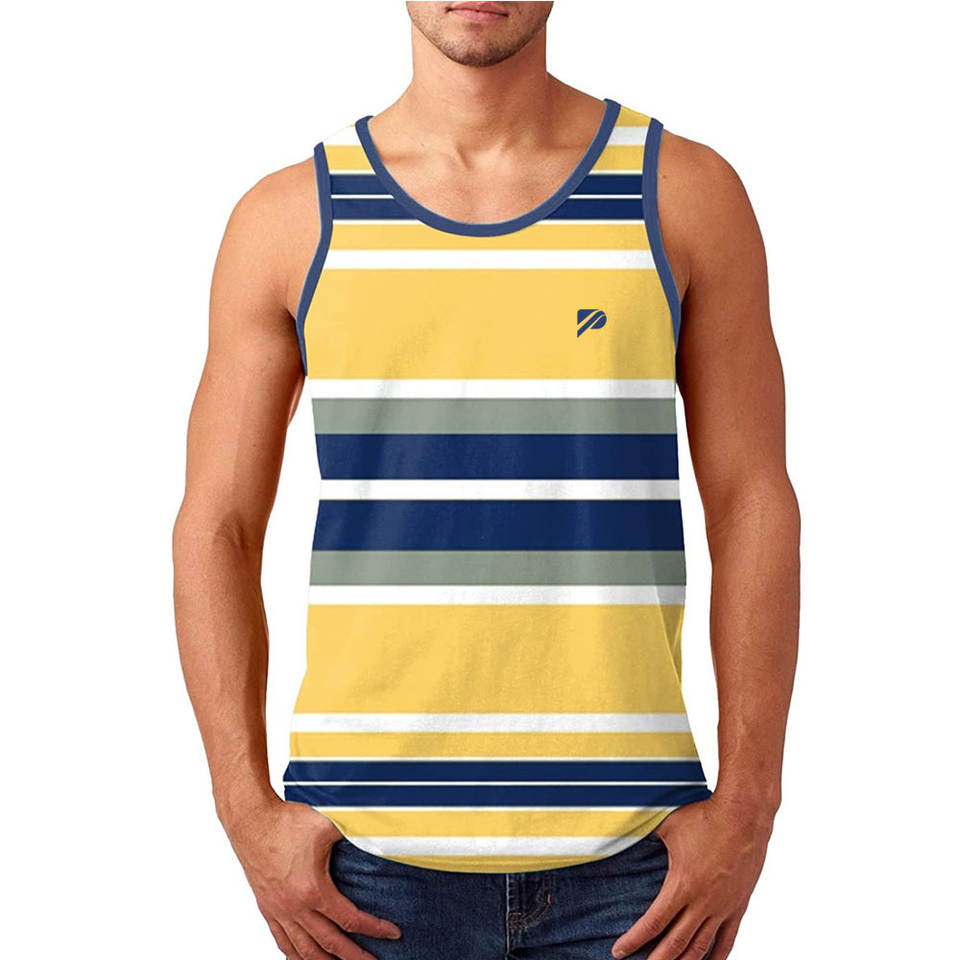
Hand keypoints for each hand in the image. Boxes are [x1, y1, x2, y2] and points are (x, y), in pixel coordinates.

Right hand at [224, 797, 401, 959]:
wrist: (251, 820)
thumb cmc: (286, 822)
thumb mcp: (327, 826)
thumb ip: (354, 833)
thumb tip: (378, 834)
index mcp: (313, 890)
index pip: (350, 920)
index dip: (374, 929)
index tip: (393, 933)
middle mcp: (295, 907)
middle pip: (330, 944)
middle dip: (354, 957)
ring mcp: (279, 911)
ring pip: (304, 950)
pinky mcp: (267, 908)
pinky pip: (282, 941)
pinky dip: (295, 955)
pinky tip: (304, 959)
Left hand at [611, 797, 772, 959]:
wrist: (744, 816)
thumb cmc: (705, 817)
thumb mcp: (668, 825)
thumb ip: (646, 837)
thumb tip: (623, 836)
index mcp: (682, 885)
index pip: (653, 923)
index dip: (634, 940)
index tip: (619, 951)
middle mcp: (703, 903)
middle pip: (675, 944)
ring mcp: (723, 907)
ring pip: (701, 948)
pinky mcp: (739, 906)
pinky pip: (727, 940)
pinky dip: (716, 957)